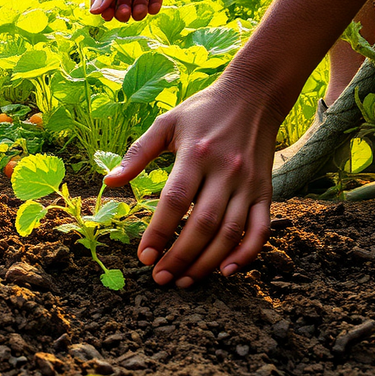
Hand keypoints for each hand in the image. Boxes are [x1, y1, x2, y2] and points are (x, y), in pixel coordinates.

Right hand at [91, 0, 189, 21]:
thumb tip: (94, 11)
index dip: (101, 8)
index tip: (105, 15)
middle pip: (118, 6)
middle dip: (120, 12)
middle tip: (124, 12)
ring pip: (135, 9)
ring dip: (137, 12)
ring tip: (140, 9)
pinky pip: (153, 5)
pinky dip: (152, 8)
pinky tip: (153, 5)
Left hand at [103, 79, 282, 286]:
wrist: (255, 94)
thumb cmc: (202, 110)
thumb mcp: (166, 124)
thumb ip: (138, 154)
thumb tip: (109, 182)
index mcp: (196, 155)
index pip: (175, 200)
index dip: (159, 231)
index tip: (144, 257)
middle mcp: (225, 172)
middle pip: (203, 223)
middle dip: (180, 256)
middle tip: (160, 278)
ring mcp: (248, 183)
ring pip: (230, 232)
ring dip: (207, 262)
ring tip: (184, 281)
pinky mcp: (265, 191)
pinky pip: (260, 228)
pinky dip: (246, 253)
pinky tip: (225, 271)